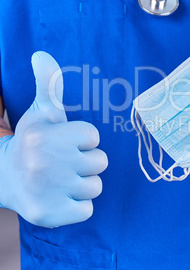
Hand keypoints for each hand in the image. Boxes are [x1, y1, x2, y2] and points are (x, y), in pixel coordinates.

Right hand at [0, 52, 107, 227]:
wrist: (5, 179)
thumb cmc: (33, 141)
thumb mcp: (41, 112)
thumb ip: (49, 85)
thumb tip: (42, 54)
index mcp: (47, 137)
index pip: (94, 137)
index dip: (83, 140)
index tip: (65, 143)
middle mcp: (46, 164)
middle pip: (100, 162)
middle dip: (86, 162)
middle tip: (63, 163)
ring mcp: (48, 192)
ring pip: (95, 187)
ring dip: (83, 184)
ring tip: (61, 180)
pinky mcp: (50, 216)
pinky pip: (87, 210)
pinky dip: (77, 206)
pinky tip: (60, 198)